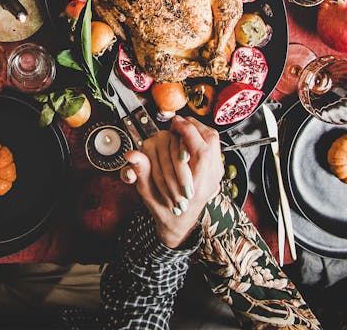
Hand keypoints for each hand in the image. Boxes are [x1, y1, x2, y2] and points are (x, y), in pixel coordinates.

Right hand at [122, 116, 222, 247]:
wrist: (180, 224)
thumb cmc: (164, 211)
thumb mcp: (148, 195)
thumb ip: (141, 173)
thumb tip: (130, 155)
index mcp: (198, 186)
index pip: (201, 149)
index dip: (188, 132)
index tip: (174, 123)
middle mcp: (211, 177)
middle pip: (209, 140)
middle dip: (192, 129)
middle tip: (176, 122)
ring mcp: (216, 173)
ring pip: (213, 140)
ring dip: (198, 129)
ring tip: (182, 126)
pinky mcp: (216, 169)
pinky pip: (214, 144)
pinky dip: (202, 135)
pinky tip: (188, 135)